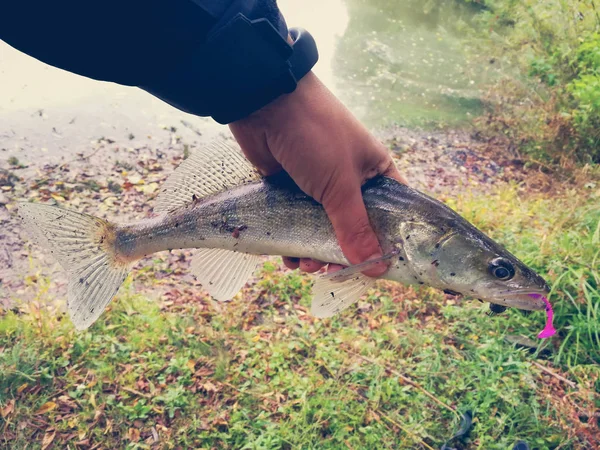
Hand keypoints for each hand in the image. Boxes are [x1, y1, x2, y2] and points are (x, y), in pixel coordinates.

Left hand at [229, 72, 405, 276]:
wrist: (264, 103)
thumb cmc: (315, 135)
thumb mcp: (340, 184)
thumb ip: (355, 227)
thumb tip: (376, 267)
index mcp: (376, 172)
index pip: (392, 214)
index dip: (389, 243)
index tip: (380, 269)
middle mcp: (351, 181)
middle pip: (354, 229)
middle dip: (344, 254)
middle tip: (332, 272)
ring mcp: (319, 187)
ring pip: (323, 230)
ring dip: (316, 253)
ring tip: (306, 265)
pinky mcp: (291, 192)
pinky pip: (297, 225)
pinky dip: (294, 243)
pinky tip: (289, 257)